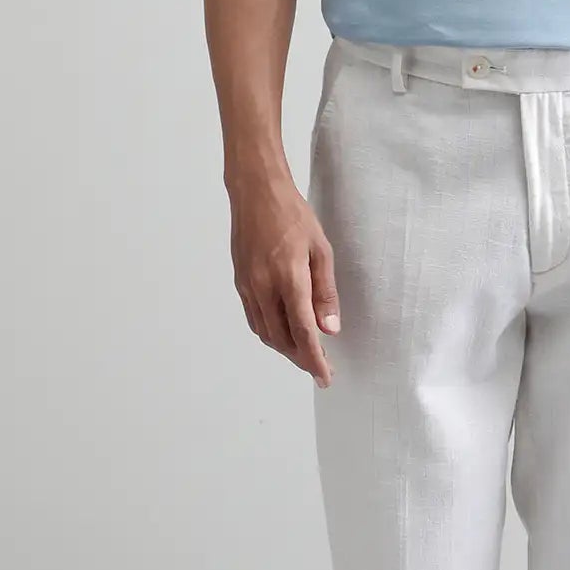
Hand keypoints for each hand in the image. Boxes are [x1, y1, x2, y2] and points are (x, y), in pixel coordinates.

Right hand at [230, 175, 340, 385]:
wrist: (255, 192)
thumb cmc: (293, 215)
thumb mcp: (321, 249)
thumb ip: (325, 291)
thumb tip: (329, 327)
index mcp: (289, 278)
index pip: (302, 331)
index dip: (314, 359)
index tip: (324, 376)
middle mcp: (264, 287)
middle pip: (282, 339)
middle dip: (301, 358)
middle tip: (319, 367)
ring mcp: (248, 286)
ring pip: (265, 332)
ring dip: (284, 348)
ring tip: (304, 353)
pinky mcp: (239, 282)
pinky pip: (254, 318)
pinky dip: (269, 333)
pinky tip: (282, 332)